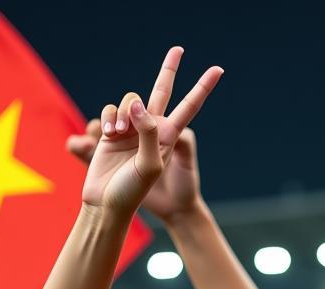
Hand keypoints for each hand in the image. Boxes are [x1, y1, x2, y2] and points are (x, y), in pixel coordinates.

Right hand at [81, 47, 220, 218]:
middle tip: (178, 49)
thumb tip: (138, 103)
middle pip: (161, 92)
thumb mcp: (150, 166)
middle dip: (169, 71)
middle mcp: (151, 129)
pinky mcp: (111, 131)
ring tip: (116, 135)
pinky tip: (106, 137)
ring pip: (129, 100)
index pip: (188, 107)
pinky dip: (106, 119)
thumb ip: (148, 133)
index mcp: (168, 137)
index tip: (218, 70)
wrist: (107, 204)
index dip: (202, 88)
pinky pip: (109, 110)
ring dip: (120, 113)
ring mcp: (131, 129)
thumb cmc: (132, 192)